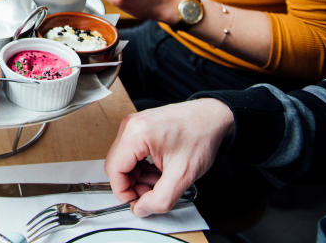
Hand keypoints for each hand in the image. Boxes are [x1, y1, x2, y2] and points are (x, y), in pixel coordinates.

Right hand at [105, 98, 233, 215]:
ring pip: (124, 159)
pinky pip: (131, 151)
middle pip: (117, 164)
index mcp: (135, 134)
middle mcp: (130, 126)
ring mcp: (134, 125)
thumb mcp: (182, 175)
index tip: (135, 202)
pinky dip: (141, 165)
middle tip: (150, 194)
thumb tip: (141, 208)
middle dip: (132, 184)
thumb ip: (160, 198)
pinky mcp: (139, 126)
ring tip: (158, 182)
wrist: (211, 117)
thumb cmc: (200, 137)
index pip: (114, 169)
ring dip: (137, 176)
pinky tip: (157, 171)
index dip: (122, 191)